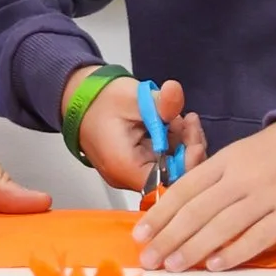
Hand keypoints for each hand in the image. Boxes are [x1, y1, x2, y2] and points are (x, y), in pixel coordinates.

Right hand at [73, 77, 203, 197]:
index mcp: (125, 167)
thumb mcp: (133, 96)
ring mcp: (135, 172)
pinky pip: (165, 161)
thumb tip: (176, 91)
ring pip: (173, 169)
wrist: (81, 99)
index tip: (195, 142)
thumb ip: (159, 101)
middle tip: (191, 123)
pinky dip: (175, 143)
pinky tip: (176, 124)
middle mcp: (129, 177)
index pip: (167, 183)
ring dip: (184, 144)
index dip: (187, 166)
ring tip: (183, 119)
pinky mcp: (140, 164)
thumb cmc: (101, 101)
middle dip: (189, 150)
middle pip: (173, 178)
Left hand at [136, 120, 275, 271]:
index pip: (184, 190)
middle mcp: (240, 179)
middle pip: (197, 211)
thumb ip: (208, 182)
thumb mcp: (234, 157)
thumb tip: (173, 214)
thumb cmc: (269, 156)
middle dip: (168, 237)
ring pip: (222, 226)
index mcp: (223, 162)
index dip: (159, 214)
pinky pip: (258, 237)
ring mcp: (266, 197)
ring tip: (173, 266)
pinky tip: (215, 266)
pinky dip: (234, 252)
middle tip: (149, 259)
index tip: (140, 234)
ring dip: (194, 248)